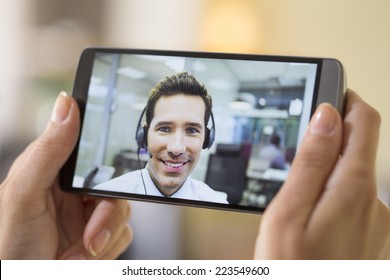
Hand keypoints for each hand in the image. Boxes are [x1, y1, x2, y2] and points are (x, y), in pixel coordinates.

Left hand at [0, 92, 132, 258]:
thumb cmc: (9, 245)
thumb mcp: (24, 193)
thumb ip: (47, 150)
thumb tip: (66, 105)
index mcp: (56, 174)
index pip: (89, 151)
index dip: (105, 151)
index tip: (110, 160)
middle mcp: (76, 193)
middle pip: (115, 184)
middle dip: (106, 213)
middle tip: (91, 233)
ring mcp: (91, 216)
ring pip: (124, 211)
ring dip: (106, 235)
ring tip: (80, 252)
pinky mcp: (103, 237)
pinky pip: (125, 234)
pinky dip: (108, 249)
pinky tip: (84, 257)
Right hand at [255, 90, 389, 258]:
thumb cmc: (293, 266)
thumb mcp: (290, 209)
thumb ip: (313, 160)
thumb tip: (327, 116)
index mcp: (353, 187)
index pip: (363, 122)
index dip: (347, 99)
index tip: (329, 90)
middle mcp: (375, 201)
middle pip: (359, 146)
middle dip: (333, 133)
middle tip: (302, 137)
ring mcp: (377, 221)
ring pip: (355, 173)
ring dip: (331, 165)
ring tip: (300, 184)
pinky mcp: (371, 235)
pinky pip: (355, 198)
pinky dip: (335, 191)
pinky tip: (313, 212)